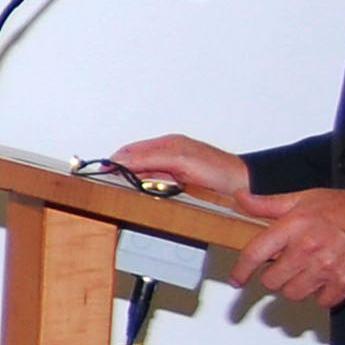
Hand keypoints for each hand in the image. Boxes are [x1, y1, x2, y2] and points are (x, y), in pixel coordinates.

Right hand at [106, 134, 250, 201]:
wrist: (245, 187)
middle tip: (108, 188)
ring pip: (141, 178)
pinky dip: (145, 194)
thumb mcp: (181, 160)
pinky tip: (144, 199)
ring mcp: (172, 171)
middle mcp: (168, 155)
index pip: (129, 151)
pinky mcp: (177, 186)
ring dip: (132, 186)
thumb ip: (150, 157)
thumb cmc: (221, 170)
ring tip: (122, 194)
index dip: (112, 162)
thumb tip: (122, 160)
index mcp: (167, 144)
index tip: (99, 175)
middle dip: (119, 175)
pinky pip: (152, 189)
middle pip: (132, 164)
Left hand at [235, 186, 344, 307]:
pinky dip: (321, 294)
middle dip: (274, 275)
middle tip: (284, 267)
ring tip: (306, 271)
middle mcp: (308, 248)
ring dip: (296, 286)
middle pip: (272, 280)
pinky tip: (326, 279)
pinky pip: (321, 301)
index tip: (237, 279)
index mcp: (293, 226)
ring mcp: (327, 268)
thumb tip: (242, 198)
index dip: (241, 271)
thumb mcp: (305, 198)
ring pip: (293, 294)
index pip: (254, 254)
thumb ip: (269, 204)